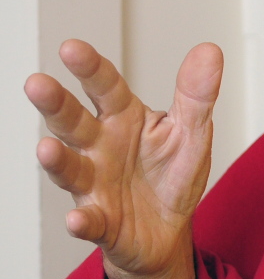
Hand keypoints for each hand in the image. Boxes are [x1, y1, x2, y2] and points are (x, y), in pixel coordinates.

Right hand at [25, 40, 222, 278]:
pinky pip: (89, 222)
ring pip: (70, 169)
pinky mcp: (101, 222)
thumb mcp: (192, 131)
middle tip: (37, 84)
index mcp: (124, 119)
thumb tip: (210, 50)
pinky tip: (77, 219)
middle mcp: (99, 147)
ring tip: (46, 149)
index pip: (106, 87)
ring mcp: (95, 185)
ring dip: (56, 160)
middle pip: (73, 122)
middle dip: (55, 104)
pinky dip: (82, 221)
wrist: (168, 230)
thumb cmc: (172, 173)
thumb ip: (196, 94)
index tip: (72, 48)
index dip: (90, 68)